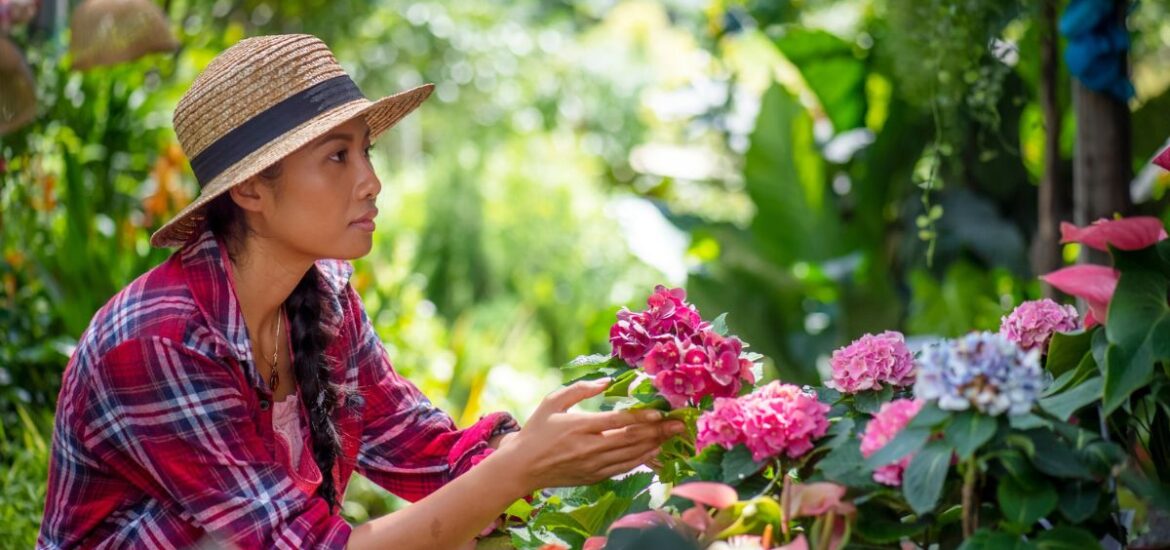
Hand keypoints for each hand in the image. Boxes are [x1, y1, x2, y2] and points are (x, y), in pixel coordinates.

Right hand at [493, 378, 684, 493]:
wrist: (521, 467)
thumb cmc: (536, 430)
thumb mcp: (552, 402)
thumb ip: (580, 389)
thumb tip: (607, 381)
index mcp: (579, 427)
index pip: (617, 422)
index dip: (641, 418)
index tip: (660, 413)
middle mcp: (589, 448)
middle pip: (630, 440)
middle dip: (658, 432)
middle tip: (679, 424)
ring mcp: (593, 465)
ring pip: (631, 455)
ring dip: (655, 446)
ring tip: (673, 437)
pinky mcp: (594, 477)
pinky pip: (624, 468)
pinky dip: (641, 460)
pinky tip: (655, 452)